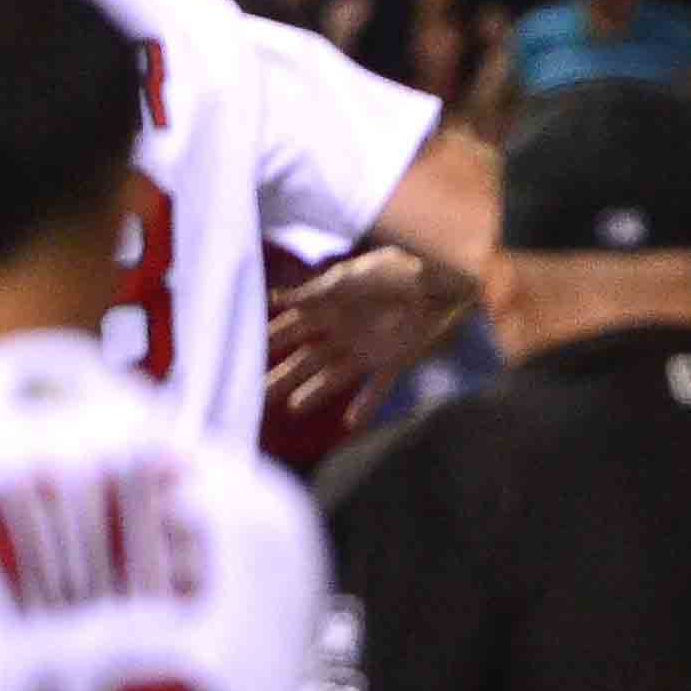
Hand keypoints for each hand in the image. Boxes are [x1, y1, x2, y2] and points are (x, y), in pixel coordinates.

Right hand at [268, 246, 469, 421]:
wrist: (447, 277)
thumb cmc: (400, 268)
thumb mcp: (356, 275)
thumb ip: (319, 291)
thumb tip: (277, 300)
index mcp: (332, 305)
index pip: (292, 326)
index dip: (269, 339)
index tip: (243, 353)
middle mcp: (344, 331)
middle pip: (306, 358)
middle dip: (281, 375)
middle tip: (255, 394)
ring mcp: (368, 348)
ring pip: (333, 375)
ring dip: (314, 392)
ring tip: (293, 408)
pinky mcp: (396, 360)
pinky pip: (378, 387)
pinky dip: (366, 404)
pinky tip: (350, 422)